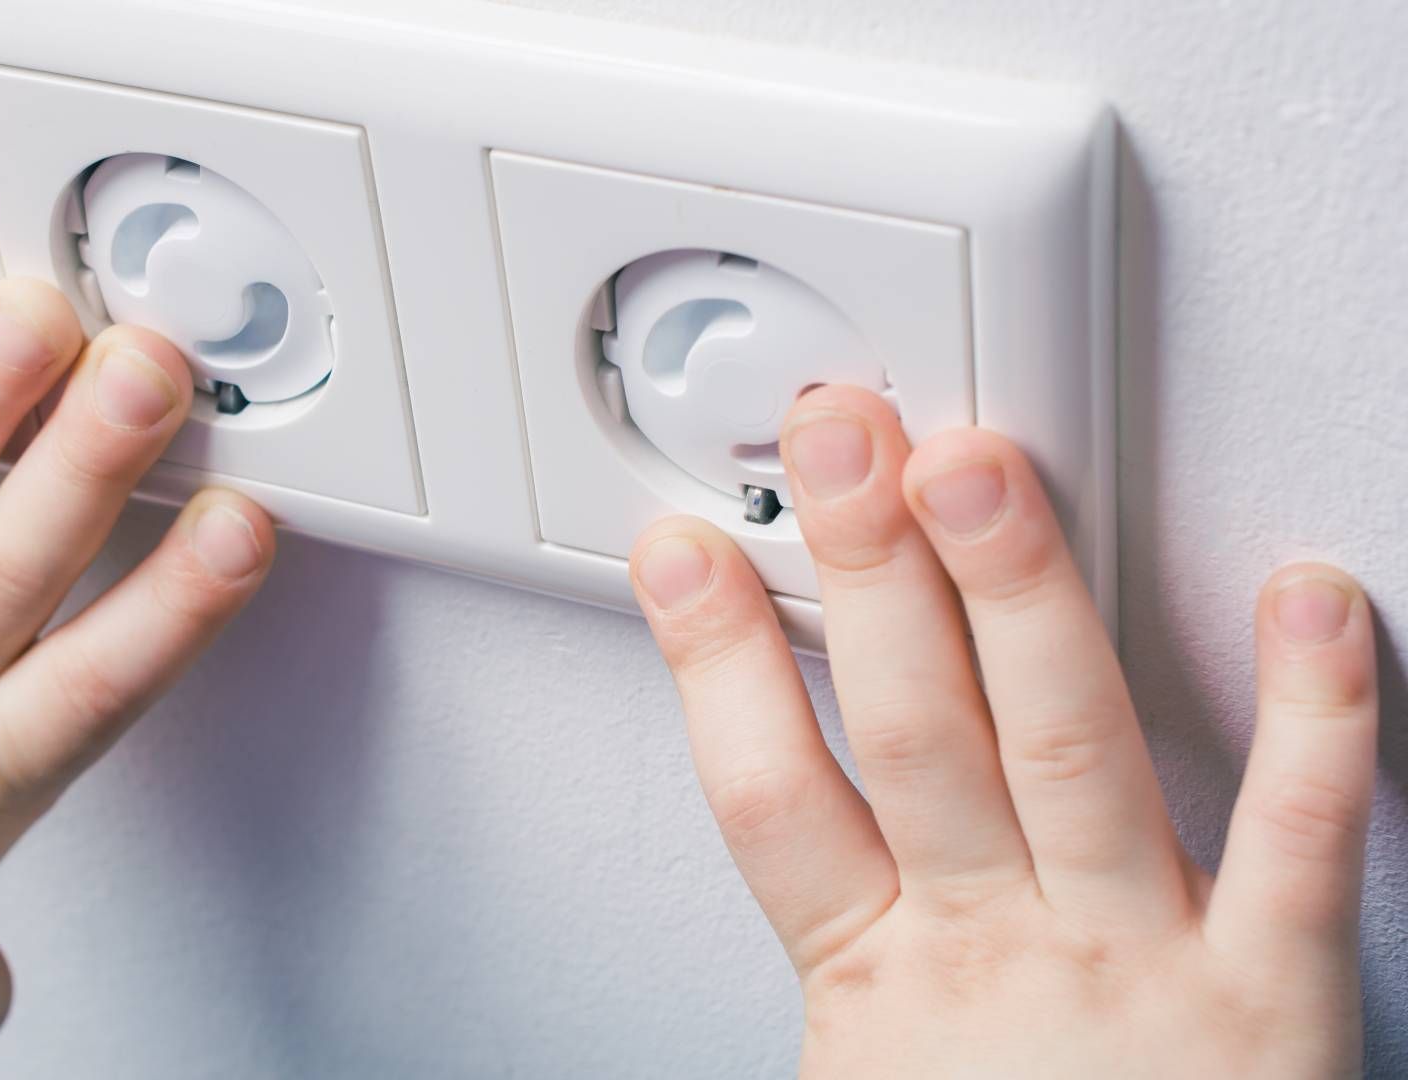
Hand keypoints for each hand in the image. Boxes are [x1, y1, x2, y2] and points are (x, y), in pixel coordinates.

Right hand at [631, 387, 1374, 1077]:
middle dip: (866, 575)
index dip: (713, 668)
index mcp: (878, 992)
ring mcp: (1135, 963)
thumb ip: (815, 967)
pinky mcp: (1275, 996)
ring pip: (1067, 749)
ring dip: (1019, 600)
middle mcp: (1000, 956)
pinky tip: (1309, 596)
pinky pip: (1305, 840)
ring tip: (977, 469)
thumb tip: (758, 832)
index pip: (768, 801)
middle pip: (911, 735)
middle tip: (837, 442)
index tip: (681, 552)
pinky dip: (1316, 717)